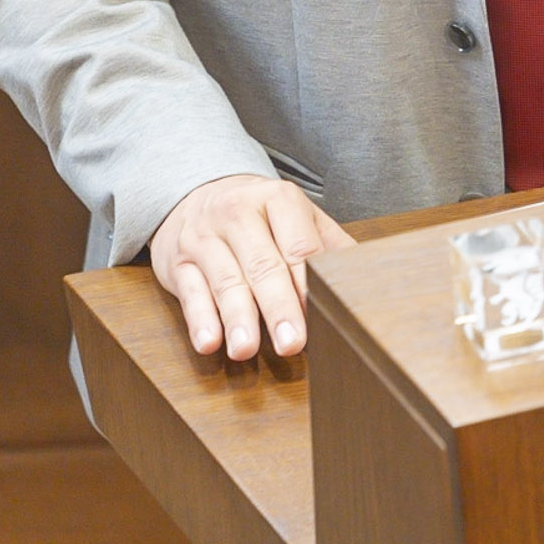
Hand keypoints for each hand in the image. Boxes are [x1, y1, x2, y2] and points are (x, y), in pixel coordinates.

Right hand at [147, 173, 354, 361]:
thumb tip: (365, 280)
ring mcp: (205, 237)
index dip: (311, 283)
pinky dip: (199, 319)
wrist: (197, 194)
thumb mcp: (295, 217)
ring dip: (237, 317)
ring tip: (246, 348)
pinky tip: (209, 341)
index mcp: (278, 200)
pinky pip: (189, 292)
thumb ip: (327, 245)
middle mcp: (239, 213)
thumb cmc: (259, 217)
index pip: (299, 246)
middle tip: (292, 342)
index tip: (324, 313)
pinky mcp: (178, 262)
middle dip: (278, 306)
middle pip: (263, 265)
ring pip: (225, 280)